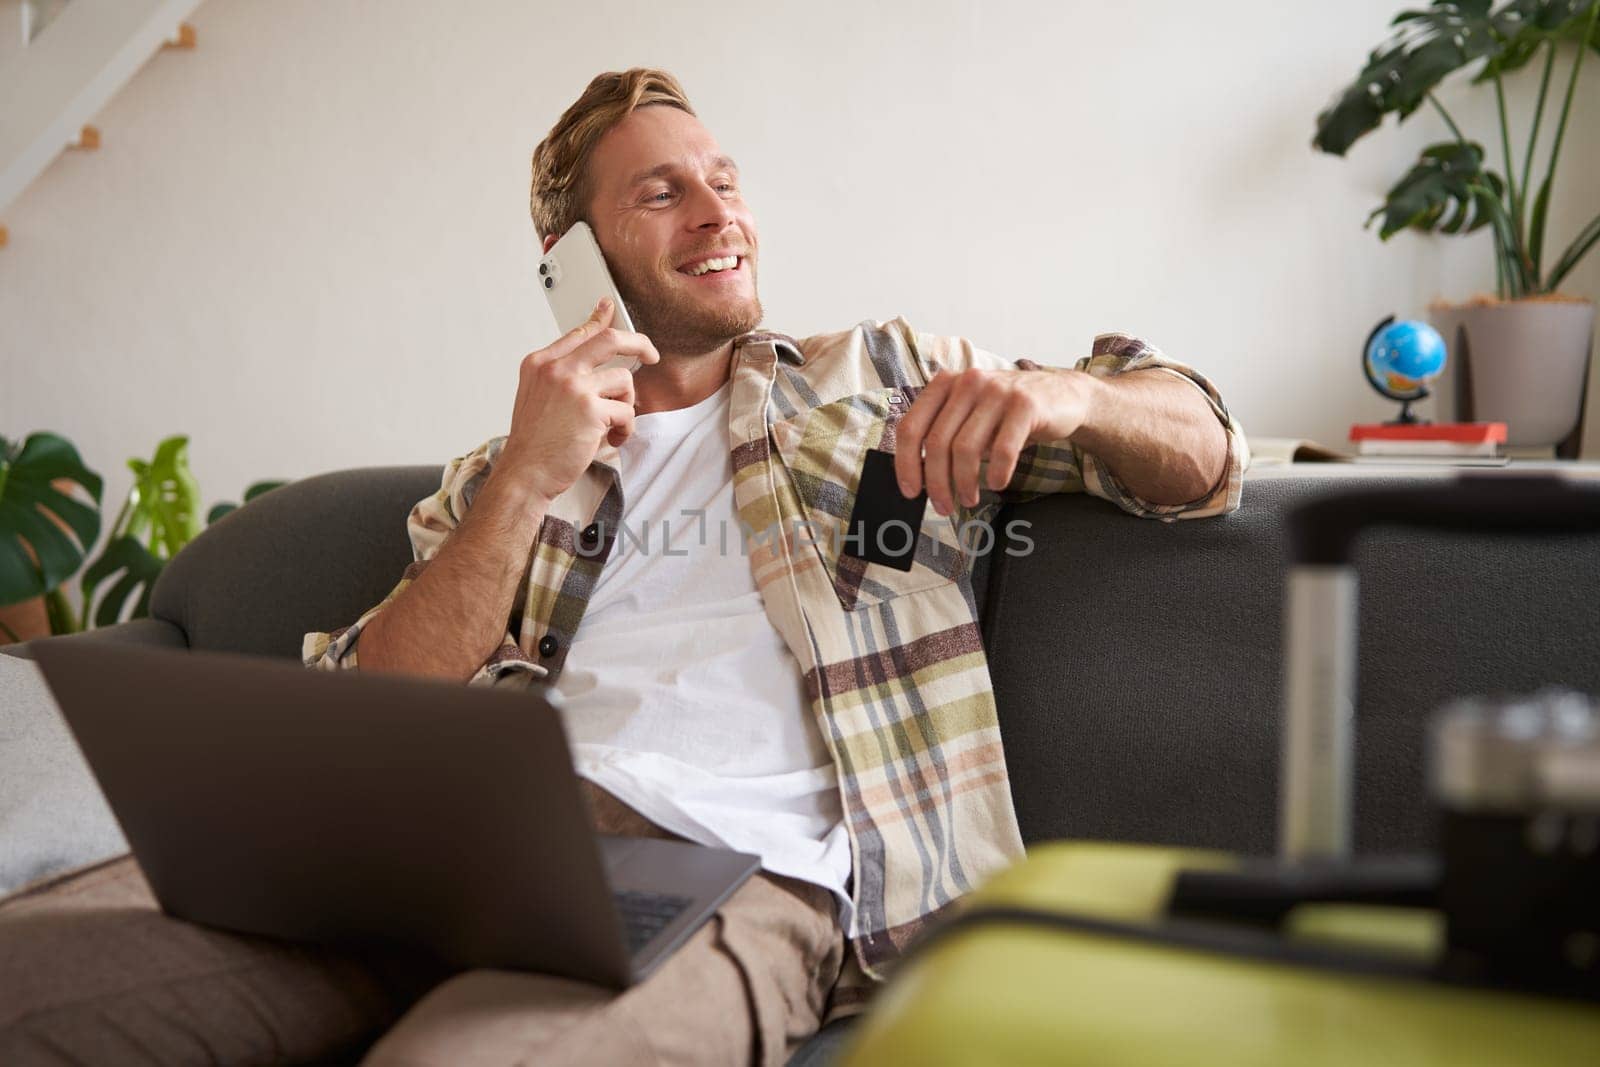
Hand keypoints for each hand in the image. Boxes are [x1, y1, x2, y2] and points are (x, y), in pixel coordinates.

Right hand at [493, 299, 659, 506]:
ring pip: (624, 381)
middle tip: (651, 355)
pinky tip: (612, 438)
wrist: (526, 472)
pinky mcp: (592, 410)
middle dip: (639, 343)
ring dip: (626, 405)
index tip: (609, 307)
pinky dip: (625, 429)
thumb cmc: (534, 441)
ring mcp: (574, 388)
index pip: (579, 333)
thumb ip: (559, 374)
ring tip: (613, 425)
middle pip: (609, 340)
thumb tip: (587, 358)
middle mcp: (557, 370)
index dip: (600, 320)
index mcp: (540, 364)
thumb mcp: (536, 395)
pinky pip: (627, 412)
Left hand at [894, 367, 1095, 514]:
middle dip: (936, 482)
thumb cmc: (1009, 413)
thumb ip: (946, 433)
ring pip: (965, 448)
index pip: (911, 426)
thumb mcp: (972, 415)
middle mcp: (967, 383)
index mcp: (945, 384)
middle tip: (943, 506)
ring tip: (969, 499)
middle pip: (936, 442)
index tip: (910, 492)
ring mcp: (996, 391)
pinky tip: (997, 484)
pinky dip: (996, 472)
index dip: (905, 463)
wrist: (1063, 397)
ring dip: (964, 482)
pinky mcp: (1025, 404)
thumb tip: (920, 477)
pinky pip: (1002, 449)